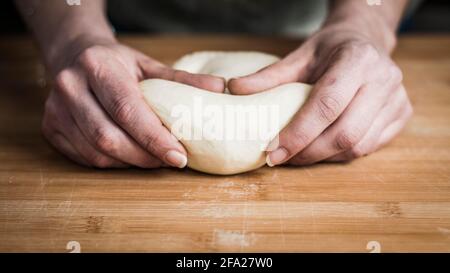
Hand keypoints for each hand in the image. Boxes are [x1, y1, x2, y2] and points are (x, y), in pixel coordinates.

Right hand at [42, 38, 224, 167]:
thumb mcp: (149, 65)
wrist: (75, 55)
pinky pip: (85, 158)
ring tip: (153, 159)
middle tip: (170, 160)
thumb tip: (220, 89)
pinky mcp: (50, 127)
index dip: (154, 138)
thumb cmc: (117, 63)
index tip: (180, 156)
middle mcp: (70, 87)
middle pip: (109, 138)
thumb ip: (182, 80)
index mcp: (98, 67)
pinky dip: (113, 163)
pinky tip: (130, 156)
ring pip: (96, 153)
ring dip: (130, 163)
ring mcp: (55, 110)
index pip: (128, 110)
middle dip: (145, 157)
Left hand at [229, 26, 412, 165]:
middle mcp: (384, 79)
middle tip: (281, 159)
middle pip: (344, 133)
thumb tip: (233, 89)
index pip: (326, 105)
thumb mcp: (299, 56)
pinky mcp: (403, 114)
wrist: (366, 40)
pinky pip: (369, 147)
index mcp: (357, 59)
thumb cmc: (329, 49)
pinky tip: (322, 148)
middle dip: (308, 153)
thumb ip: (268, 76)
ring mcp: (398, 98)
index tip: (272, 151)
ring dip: (323, 157)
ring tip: (298, 155)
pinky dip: (341, 154)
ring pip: (358, 146)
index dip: (298, 133)